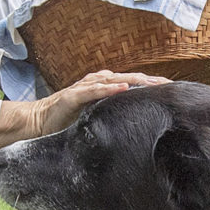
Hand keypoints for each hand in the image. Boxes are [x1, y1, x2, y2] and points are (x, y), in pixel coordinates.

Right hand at [0, 69, 166, 149]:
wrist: (37, 123)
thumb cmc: (65, 123)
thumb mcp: (95, 120)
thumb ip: (111, 119)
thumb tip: (134, 132)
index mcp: (103, 89)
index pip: (132, 84)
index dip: (151, 85)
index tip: (172, 90)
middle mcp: (96, 84)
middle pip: (129, 78)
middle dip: (150, 81)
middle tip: (172, 85)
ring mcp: (84, 88)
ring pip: (114, 80)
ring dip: (135, 80)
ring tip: (154, 83)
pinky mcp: (73, 95)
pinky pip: (93, 90)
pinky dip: (109, 88)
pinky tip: (124, 87)